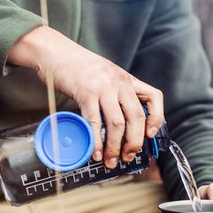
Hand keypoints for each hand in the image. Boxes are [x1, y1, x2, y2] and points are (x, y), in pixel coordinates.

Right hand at [8, 26, 163, 167]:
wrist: (56, 52)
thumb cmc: (79, 67)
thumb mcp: (106, 76)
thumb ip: (116, 94)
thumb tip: (119, 123)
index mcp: (127, 80)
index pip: (153, 97)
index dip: (156, 118)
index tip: (150, 134)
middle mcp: (119, 83)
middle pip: (136, 117)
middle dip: (134, 142)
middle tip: (127, 156)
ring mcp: (103, 88)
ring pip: (117, 123)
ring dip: (114, 146)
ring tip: (110, 160)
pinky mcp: (86, 93)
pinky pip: (94, 122)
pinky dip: (96, 141)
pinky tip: (95, 152)